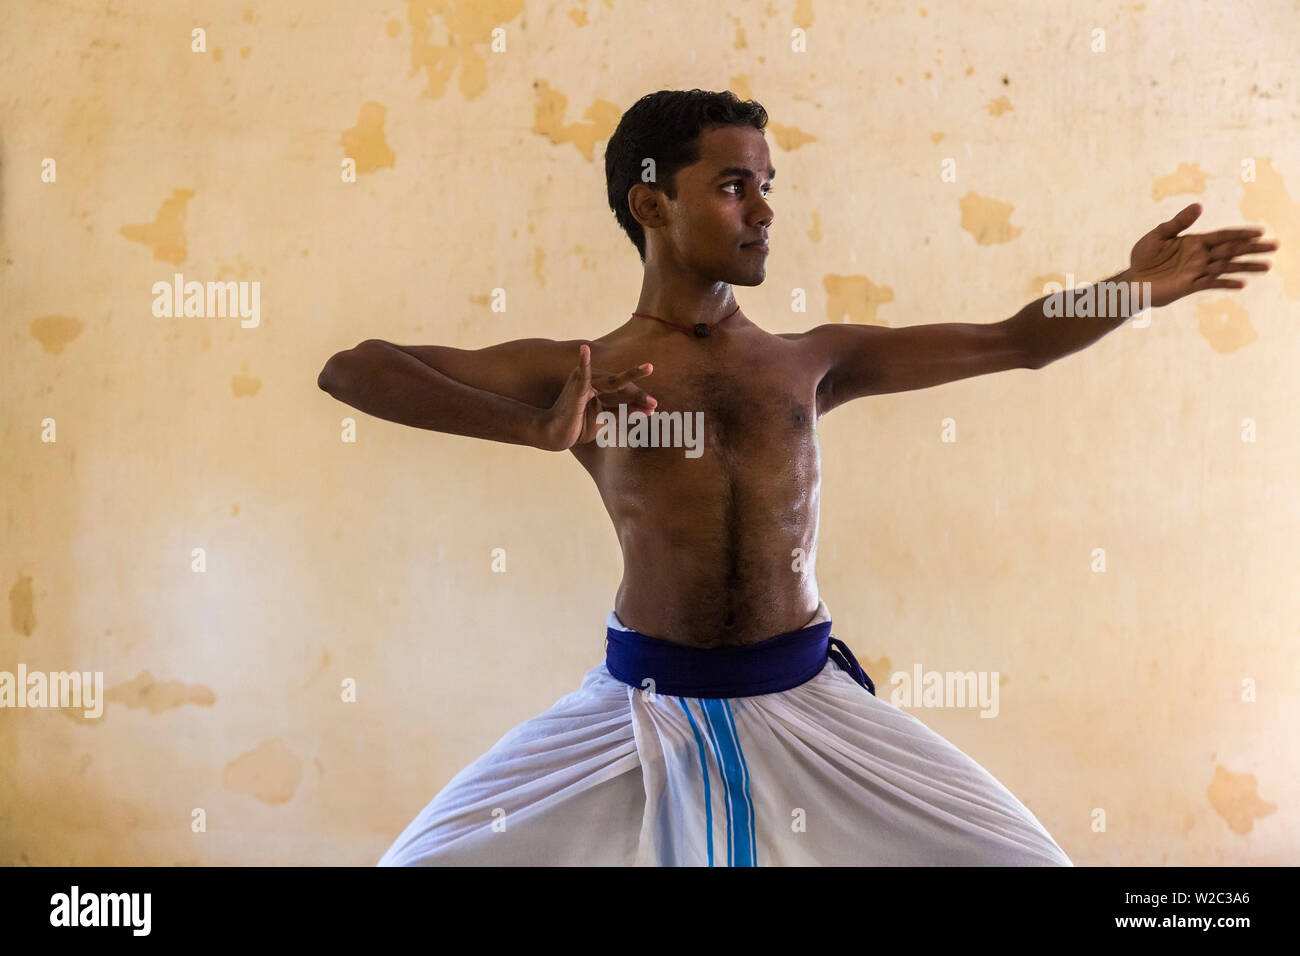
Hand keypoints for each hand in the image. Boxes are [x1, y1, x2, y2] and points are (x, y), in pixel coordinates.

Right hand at [537, 345, 657, 450]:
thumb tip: (650, 410)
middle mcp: (591, 380)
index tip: (654, 408)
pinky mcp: (574, 390)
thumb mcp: (606, 419)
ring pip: (612, 383)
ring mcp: (582, 383)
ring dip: (631, 384)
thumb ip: (626, 413)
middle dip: (638, 394)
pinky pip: (582, 376)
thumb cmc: (578, 425)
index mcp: (598, 386)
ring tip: (647, 369)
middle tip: (654, 403)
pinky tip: (584, 350)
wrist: (556, 436)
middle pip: (620, 385)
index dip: (638, 398)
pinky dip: (583, 363)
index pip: (622, 390)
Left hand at [1127, 203, 1278, 307]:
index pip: (1223, 236)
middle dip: (1253, 248)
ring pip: (1226, 267)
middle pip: (1231, 250)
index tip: (1261, 231)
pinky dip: (1225, 282)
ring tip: (1266, 266)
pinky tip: (1241, 283)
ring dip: (1246, 266)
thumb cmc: (1143, 257)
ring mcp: (1196, 271)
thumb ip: (1178, 222)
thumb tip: (1199, 206)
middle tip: (1275, 246)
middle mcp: (1200, 256)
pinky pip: (1210, 283)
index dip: (1241, 234)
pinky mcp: (1189, 285)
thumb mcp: (1158, 235)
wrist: (1132, 281)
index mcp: (1195, 242)